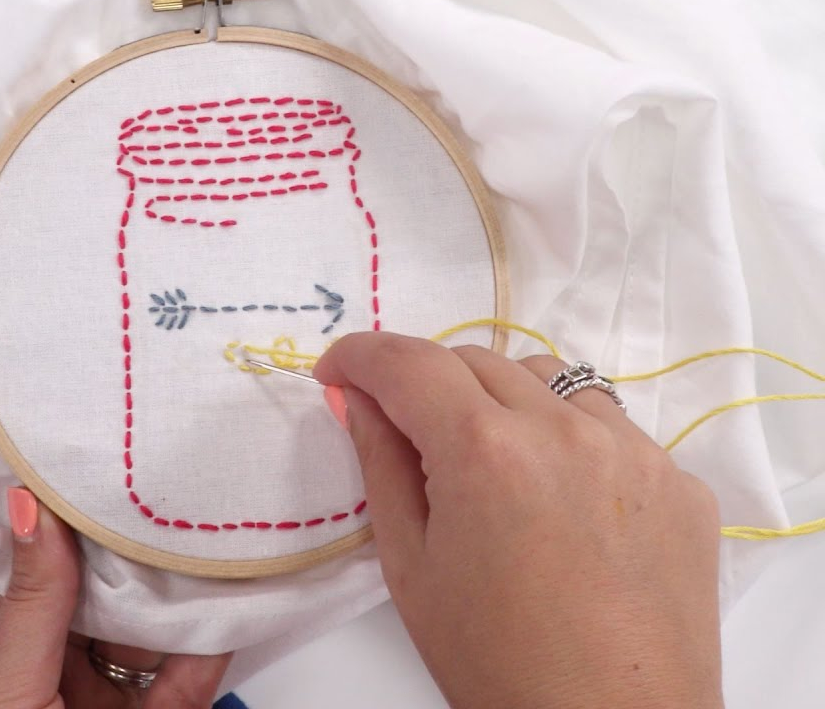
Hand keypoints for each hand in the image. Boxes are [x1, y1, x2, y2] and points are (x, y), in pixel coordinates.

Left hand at [0, 488, 232, 708]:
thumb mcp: (3, 691)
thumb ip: (30, 605)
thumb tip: (25, 507)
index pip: (23, 563)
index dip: (51, 511)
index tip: (81, 455)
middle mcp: (48, 668)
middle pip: (94, 589)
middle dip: (128, 543)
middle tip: (161, 479)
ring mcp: (103, 699)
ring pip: (147, 629)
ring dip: (177, 587)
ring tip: (205, 529)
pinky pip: (187, 677)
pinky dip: (213, 642)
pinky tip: (230, 601)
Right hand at [315, 333, 722, 708]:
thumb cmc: (494, 660)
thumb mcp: (411, 565)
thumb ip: (381, 463)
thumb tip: (358, 399)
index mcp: (486, 450)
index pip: (409, 362)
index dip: (361, 356)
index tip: (337, 370)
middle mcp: (565, 429)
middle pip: (476, 360)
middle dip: (428, 383)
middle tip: (407, 434)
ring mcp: (635, 450)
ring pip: (549, 380)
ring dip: (503, 400)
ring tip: (492, 466)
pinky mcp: (679, 481)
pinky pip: (611, 428)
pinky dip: (569, 441)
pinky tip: (560, 504)